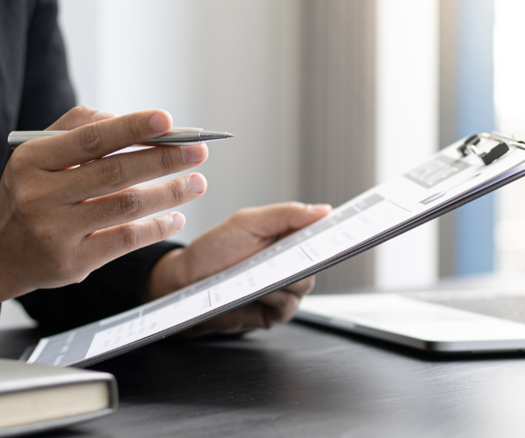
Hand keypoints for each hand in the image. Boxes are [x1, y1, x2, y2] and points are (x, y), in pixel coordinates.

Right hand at [0, 106, 208, 309]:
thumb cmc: (30, 192)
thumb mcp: (37, 154)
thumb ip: (77, 128)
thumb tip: (122, 118)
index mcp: (31, 160)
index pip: (91, 139)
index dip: (131, 127)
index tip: (167, 120)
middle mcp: (40, 196)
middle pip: (114, 172)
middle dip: (163, 159)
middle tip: (198, 150)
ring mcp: (56, 232)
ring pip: (126, 206)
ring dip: (169, 193)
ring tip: (197, 183)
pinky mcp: (72, 262)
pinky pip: (126, 240)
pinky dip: (157, 227)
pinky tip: (176, 217)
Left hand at [146, 202, 331, 335]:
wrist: (185, 283)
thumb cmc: (214, 251)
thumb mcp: (248, 222)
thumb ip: (286, 215)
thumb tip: (324, 210)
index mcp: (287, 239)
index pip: (320, 235)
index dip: (332, 233)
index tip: (340, 229)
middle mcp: (290, 265)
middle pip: (315, 262)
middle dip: (303, 256)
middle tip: (289, 250)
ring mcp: (284, 291)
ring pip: (302, 285)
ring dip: (282, 277)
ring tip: (260, 270)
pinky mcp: (273, 313)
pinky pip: (286, 305)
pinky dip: (272, 296)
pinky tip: (256, 289)